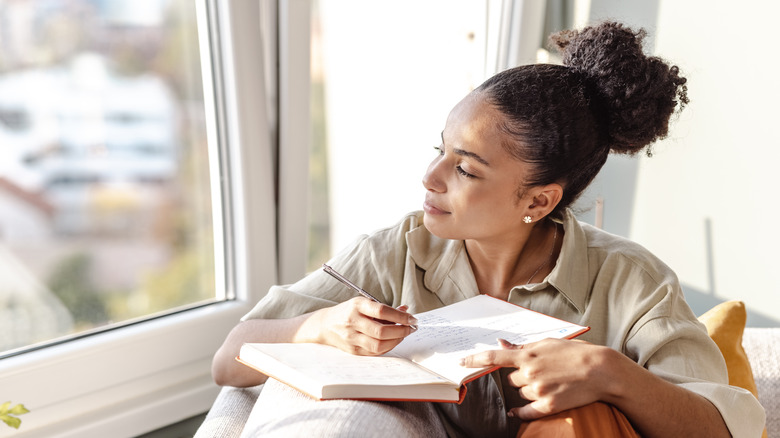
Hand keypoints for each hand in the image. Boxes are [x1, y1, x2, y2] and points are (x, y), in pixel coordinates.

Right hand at [312, 298, 417, 355]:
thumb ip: (384, 309)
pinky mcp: (353, 350)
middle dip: (401, 331)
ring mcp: (352, 338)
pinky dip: (388, 347)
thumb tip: (406, 311)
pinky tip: (393, 341)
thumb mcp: (364, 304)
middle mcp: (353, 322)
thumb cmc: (349, 312)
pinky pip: (375, 352)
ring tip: (403, 334)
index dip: (400, 316)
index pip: (382, 311)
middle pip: (382, 331)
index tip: (412, 318)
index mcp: (357, 306)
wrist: (326, 325)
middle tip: (411, 328)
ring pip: (379, 345)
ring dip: (396, 341)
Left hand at [460, 338, 614, 419]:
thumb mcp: (548, 343)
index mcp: (528, 354)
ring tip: (550, 383)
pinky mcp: (548, 405)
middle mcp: (530, 372)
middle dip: (520, 377)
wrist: (601, 371)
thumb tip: (501, 344)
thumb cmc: (575, 353)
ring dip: (528, 391)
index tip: (461, 362)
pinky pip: (525, 411)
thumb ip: (523, 346)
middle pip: (511, 380)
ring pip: (520, 394)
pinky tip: (515, 412)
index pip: (494, 357)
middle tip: (540, 373)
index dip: (475, 359)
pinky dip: (519, 412)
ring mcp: (538, 390)